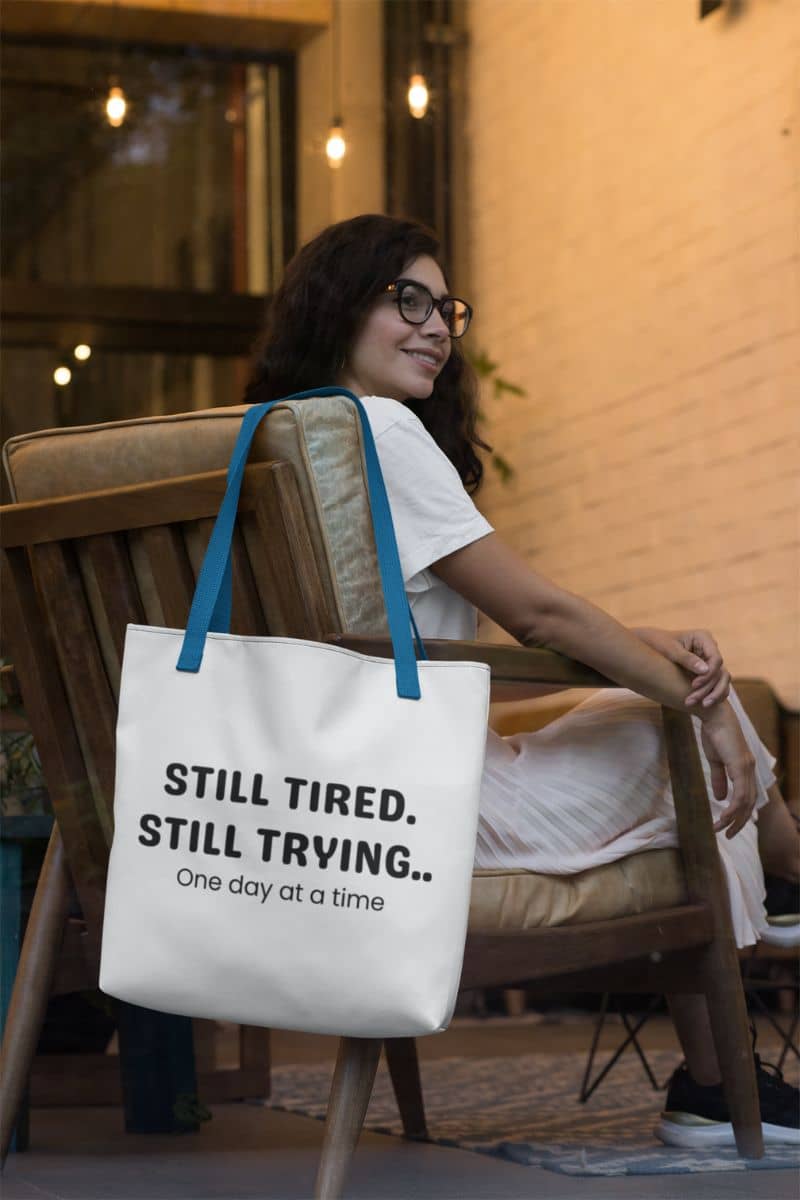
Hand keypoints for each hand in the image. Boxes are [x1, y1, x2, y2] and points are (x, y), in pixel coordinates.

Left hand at [634, 626, 730, 709]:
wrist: (650, 645)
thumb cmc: (659, 643)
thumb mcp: (670, 650)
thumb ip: (686, 659)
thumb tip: (705, 670)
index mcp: (704, 638)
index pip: (716, 659)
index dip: (708, 674)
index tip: (693, 685)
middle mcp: (710, 648)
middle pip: (719, 671)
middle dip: (708, 687)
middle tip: (692, 700)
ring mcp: (710, 660)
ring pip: (721, 679)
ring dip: (712, 694)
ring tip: (700, 705)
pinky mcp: (708, 671)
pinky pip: (717, 684)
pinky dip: (711, 694)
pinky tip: (702, 704)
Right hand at [698, 701, 755, 837]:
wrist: (713, 715)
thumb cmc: (714, 734)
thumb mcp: (715, 760)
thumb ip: (719, 779)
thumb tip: (719, 797)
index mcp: (745, 768)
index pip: (748, 797)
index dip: (740, 814)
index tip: (728, 826)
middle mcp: (750, 770)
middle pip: (750, 804)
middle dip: (738, 822)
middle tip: (727, 835)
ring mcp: (747, 768)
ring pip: (745, 802)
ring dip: (732, 818)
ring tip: (719, 829)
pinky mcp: (740, 766)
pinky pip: (740, 794)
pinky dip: (732, 808)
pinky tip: (723, 816)